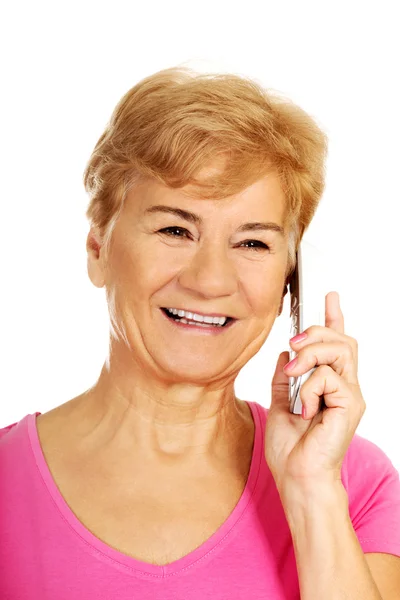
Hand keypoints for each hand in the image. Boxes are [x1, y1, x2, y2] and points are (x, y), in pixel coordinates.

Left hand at [265, 291, 365, 494]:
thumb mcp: (279, 406)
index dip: (334, 319)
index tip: (329, 297)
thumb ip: (283, 381)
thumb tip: (283, 355)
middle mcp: (345, 388)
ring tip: (293, 372)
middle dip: (316, 332)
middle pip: (342, 340)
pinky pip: (328, 376)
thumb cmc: (291, 451)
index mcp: (329, 387)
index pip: (338, 345)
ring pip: (339, 350)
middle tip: (293, 342)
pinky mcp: (350, 404)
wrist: (297, 478)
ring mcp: (350, 395)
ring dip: (310, 354)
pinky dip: (308, 387)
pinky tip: (304, 409)